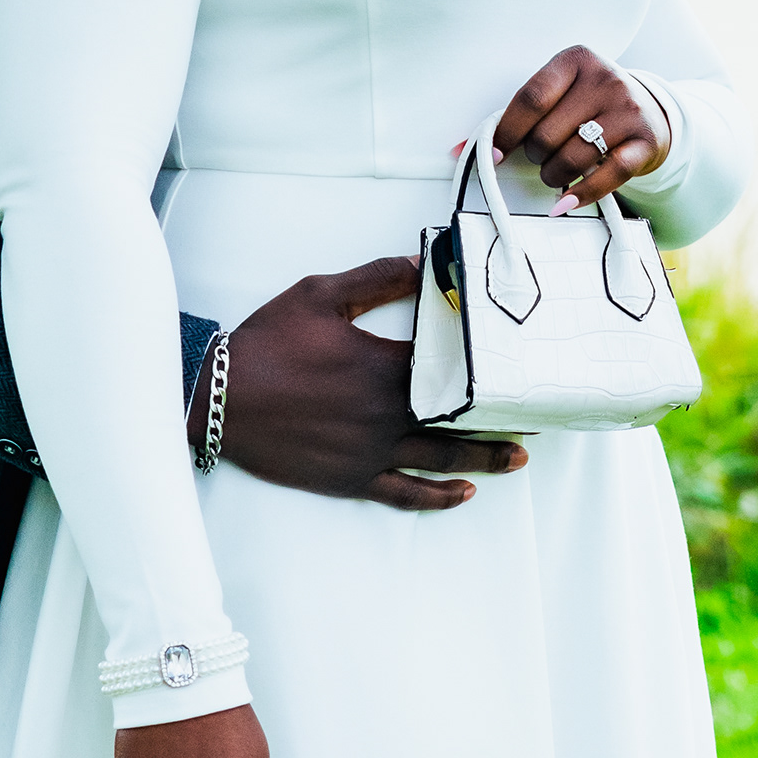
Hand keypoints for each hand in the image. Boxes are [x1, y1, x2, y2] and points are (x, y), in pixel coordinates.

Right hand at [193, 258, 526, 508]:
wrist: (219, 398)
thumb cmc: (268, 343)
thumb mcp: (320, 294)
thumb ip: (377, 277)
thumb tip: (424, 261)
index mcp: (384, 367)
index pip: (451, 366)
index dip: (487, 365)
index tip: (520, 364)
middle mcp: (387, 414)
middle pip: (459, 421)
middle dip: (501, 418)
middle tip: (538, 415)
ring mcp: (371, 452)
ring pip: (442, 459)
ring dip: (485, 458)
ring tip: (520, 456)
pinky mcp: (351, 478)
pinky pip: (405, 494)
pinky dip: (439, 496)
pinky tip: (464, 492)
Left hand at [492, 48, 670, 212]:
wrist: (650, 111)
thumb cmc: (590, 103)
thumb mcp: (560, 93)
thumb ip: (518, 115)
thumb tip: (461, 149)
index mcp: (575, 60)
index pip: (530, 98)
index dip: (506, 132)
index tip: (495, 154)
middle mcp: (605, 79)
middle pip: (547, 133)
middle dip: (535, 155)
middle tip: (540, 156)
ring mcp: (628, 110)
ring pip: (573, 157)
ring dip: (554, 175)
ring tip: (555, 172)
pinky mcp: (646, 141)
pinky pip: (608, 176)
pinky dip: (582, 194)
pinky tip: (567, 202)